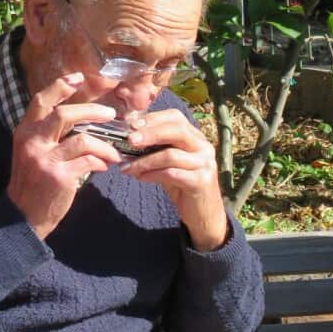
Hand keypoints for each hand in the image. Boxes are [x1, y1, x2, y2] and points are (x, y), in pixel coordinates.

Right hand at [6, 72, 121, 239]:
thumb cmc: (34, 183)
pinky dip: (101, 162)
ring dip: (105, 145)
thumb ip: (51, 136)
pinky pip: (88, 161)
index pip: (42, 101)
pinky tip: (104, 167)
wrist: (23, 216)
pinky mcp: (58, 176)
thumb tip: (85, 121)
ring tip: (114, 153)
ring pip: (83, 139)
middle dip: (93, 111)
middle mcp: (32, 141)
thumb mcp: (33, 153)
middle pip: (65, 115)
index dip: (60, 86)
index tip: (78, 77)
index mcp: (25, 132)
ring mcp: (45, 158)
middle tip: (111, 115)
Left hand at [118, 110, 228, 250]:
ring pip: (170, 154)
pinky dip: (152, 174)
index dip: (153, 119)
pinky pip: (171, 174)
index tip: (132, 124)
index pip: (176, 117)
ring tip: (128, 168)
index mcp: (196, 138)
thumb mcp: (170, 164)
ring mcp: (204, 164)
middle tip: (129, 140)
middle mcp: (203, 147)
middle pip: (176, 130)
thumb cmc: (183, 186)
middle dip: (150, 133)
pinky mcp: (201, 182)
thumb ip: (156, 150)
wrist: (204, 214)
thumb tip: (129, 139)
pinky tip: (140, 178)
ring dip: (144, 160)